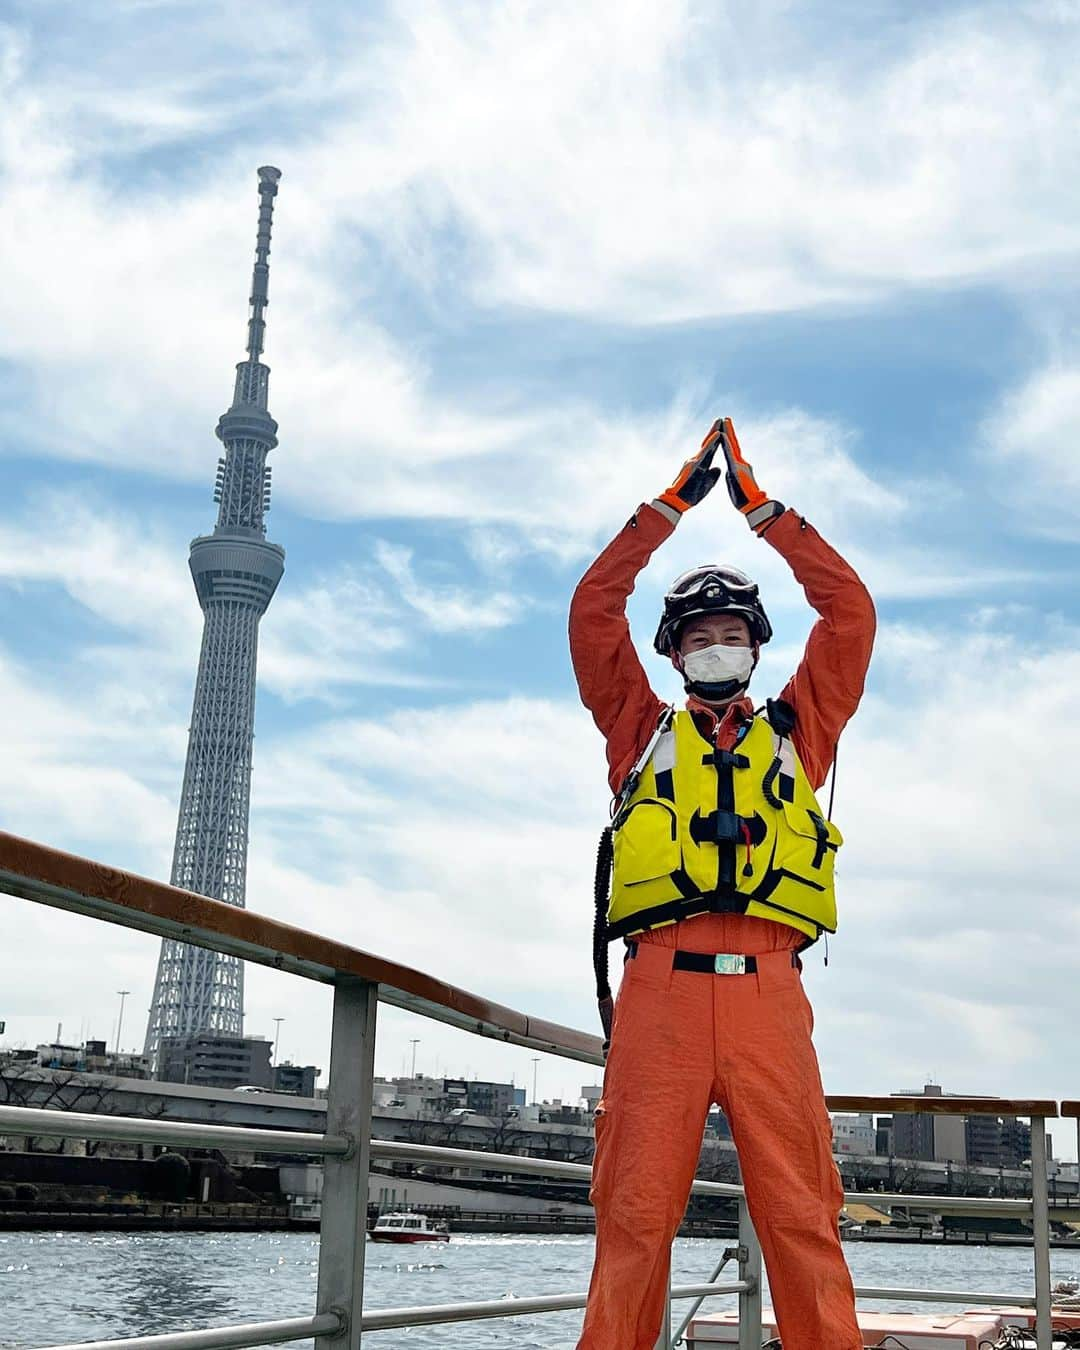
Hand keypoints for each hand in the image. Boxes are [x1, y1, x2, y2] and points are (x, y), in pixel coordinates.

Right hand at [656, 424, 723, 514]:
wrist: (678, 503)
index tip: (724, 430)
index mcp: (701, 465)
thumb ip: (712, 476)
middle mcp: (697, 460)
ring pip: (707, 444)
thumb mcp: (706, 485)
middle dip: (715, 431)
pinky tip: (718, 434)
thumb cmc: (690, 496)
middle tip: (722, 419)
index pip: (711, 450)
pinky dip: (712, 442)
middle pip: (708, 443)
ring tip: (720, 421)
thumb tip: (719, 468)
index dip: (718, 440)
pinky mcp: (694, 464)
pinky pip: (706, 451)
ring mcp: (694, 460)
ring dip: (714, 432)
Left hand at [718, 418, 783, 532]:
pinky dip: (726, 444)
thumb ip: (731, 476)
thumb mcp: (734, 485)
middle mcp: (740, 464)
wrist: (754, 508)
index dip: (727, 440)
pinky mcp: (737, 470)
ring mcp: (740, 465)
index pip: (731, 451)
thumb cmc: (744, 500)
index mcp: (737, 468)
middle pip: (733, 444)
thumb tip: (729, 471)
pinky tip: (722, 436)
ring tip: (725, 420)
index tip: (724, 430)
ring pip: (732, 446)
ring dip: (728, 432)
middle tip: (726, 418)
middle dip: (729, 431)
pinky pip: (730, 455)